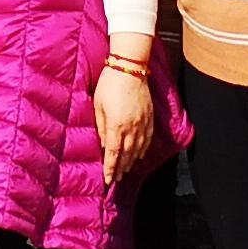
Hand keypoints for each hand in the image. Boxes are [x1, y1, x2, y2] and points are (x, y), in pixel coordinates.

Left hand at [91, 57, 155, 180]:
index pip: (113, 153)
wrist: (130, 69)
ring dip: (132, 162)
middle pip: (127, 154)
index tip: (108, 180)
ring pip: (138, 149)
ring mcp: (143, 123)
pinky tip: (139, 154)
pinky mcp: (149, 117)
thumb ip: (100, 126)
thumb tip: (101, 143)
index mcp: (116, 126)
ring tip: (126, 171)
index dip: (110, 168)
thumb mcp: (98, 106)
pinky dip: (143, 150)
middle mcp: (131, 128)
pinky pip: (147, 139)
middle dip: (121, 168)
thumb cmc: (109, 85)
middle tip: (116, 179)